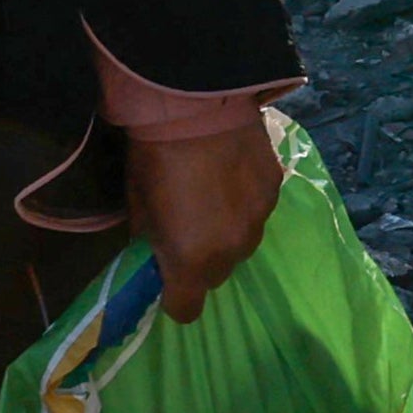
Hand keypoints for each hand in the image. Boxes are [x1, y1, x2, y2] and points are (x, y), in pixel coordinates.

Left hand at [129, 112, 283, 321]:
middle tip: (185, 225)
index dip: (173, 296)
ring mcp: (259, 220)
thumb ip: (149, 239)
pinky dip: (243, 201)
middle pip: (215, 276)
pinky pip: (257, 211)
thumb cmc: (155, 156)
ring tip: (210, 193)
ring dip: (225, 231)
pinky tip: (229, 171)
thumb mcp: (137, 204)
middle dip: (199, 259)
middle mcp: (232, 250)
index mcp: (192, 260)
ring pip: (240, 244)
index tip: (165, 274)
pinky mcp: (275, 189)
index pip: (185, 309)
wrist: (197, 102)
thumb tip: (155, 250)